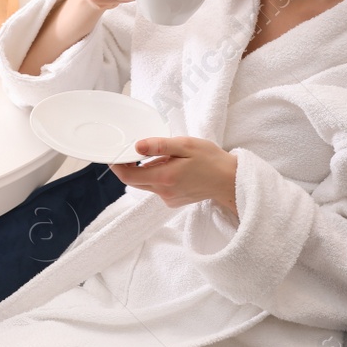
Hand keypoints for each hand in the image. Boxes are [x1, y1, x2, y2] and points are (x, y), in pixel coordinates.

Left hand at [110, 137, 238, 220]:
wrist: (230, 181)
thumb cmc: (211, 160)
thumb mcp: (186, 145)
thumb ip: (159, 145)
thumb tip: (137, 146)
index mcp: (164, 178)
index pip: (128, 176)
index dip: (117, 165)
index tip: (115, 153)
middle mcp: (163, 192)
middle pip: (134, 180)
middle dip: (132, 165)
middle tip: (140, 149)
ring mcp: (168, 199)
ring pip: (147, 183)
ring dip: (149, 170)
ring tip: (168, 157)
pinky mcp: (173, 201)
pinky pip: (158, 187)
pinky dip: (160, 176)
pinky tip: (175, 168)